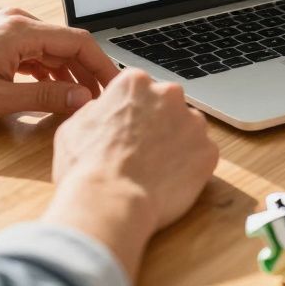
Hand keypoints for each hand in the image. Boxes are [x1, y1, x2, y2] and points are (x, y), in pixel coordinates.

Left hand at [0, 8, 118, 125]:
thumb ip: (46, 96)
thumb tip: (83, 99)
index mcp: (21, 31)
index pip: (79, 42)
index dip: (102, 65)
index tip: (115, 86)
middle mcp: (17, 23)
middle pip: (69, 44)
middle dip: (89, 71)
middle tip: (103, 98)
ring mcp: (8, 29)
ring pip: (54, 49)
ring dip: (70, 73)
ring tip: (83, 99)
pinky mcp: (0, 40)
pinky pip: (37, 52)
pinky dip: (51, 70)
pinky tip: (56, 89)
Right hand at [45, 69, 218, 277]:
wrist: (110, 202)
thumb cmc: (86, 167)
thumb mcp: (75, 126)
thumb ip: (97, 110)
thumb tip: (104, 110)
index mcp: (135, 83)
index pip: (140, 89)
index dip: (132, 111)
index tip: (127, 128)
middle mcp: (169, 94)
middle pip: (168, 105)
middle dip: (159, 123)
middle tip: (142, 150)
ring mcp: (193, 122)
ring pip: (188, 129)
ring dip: (177, 143)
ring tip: (155, 169)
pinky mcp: (209, 150)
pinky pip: (201, 155)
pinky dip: (189, 167)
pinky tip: (169, 182)